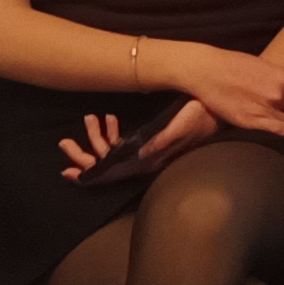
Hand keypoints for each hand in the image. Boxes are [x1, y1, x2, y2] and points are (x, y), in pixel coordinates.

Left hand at [57, 98, 218, 181]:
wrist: (220, 110)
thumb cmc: (202, 115)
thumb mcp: (181, 124)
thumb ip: (160, 141)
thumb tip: (136, 155)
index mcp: (149, 160)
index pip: (113, 173)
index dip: (89, 174)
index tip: (67, 173)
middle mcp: (146, 160)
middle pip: (107, 165)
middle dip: (84, 155)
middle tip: (63, 143)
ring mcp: (148, 152)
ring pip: (113, 152)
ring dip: (97, 138)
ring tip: (90, 118)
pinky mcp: (151, 142)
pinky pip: (123, 144)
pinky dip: (112, 133)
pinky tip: (109, 119)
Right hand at [163, 41, 283, 143]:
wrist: (208, 70)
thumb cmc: (231, 65)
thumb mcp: (261, 66)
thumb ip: (274, 80)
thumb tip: (283, 91)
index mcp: (282, 76)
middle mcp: (278, 93)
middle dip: (278, 108)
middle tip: (259, 102)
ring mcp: (266, 107)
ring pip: (280, 119)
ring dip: (273, 118)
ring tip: (254, 111)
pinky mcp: (251, 120)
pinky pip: (279, 130)